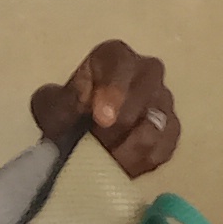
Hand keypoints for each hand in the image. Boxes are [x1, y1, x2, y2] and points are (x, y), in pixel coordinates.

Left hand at [33, 42, 177, 179]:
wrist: (75, 136)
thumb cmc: (66, 114)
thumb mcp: (51, 105)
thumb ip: (62, 103)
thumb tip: (78, 108)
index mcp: (114, 57)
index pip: (121, 65)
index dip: (113, 90)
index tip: (101, 118)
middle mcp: (146, 72)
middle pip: (143, 96)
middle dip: (118, 126)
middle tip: (95, 144)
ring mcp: (162, 102)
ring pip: (155, 126)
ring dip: (126, 148)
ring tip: (102, 159)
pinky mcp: (170, 133)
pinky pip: (162, 149)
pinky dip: (138, 162)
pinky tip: (117, 166)